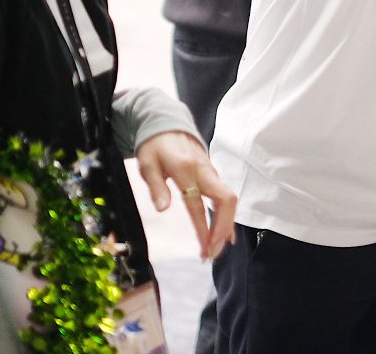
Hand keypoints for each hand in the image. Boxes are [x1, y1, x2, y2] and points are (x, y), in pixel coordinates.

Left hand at [135, 131, 236, 260]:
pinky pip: (225, 196)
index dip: (204, 229)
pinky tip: (226, 233)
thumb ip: (156, 186)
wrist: (166, 123)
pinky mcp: (212, 173)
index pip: (198, 204)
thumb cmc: (154, 145)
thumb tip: (163, 208)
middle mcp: (204, 170)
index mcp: (186, 169)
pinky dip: (226, 216)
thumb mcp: (147, 163)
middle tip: (213, 253)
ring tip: (216, 249)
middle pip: (226, 200)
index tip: (203, 250)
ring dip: (225, 226)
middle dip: (223, 229)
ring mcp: (211, 171)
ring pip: (228, 199)